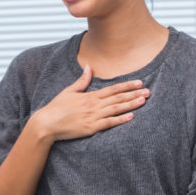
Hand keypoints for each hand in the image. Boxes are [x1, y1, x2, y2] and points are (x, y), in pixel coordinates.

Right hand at [30, 64, 148, 142]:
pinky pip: (109, 123)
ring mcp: (93, 116)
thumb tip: (89, 67)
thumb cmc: (56, 108)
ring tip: (143, 101)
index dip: (127, 85)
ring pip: (116, 109)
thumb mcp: (69, 91)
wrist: (47, 123)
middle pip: (118, 98)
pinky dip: (120, 119)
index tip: (139, 82)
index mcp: (90, 96)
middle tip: (148, 91)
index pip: (112, 89)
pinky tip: (131, 116)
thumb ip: (82, 81)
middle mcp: (93, 105)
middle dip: (134, 94)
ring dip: (131, 104)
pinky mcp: (91, 127)